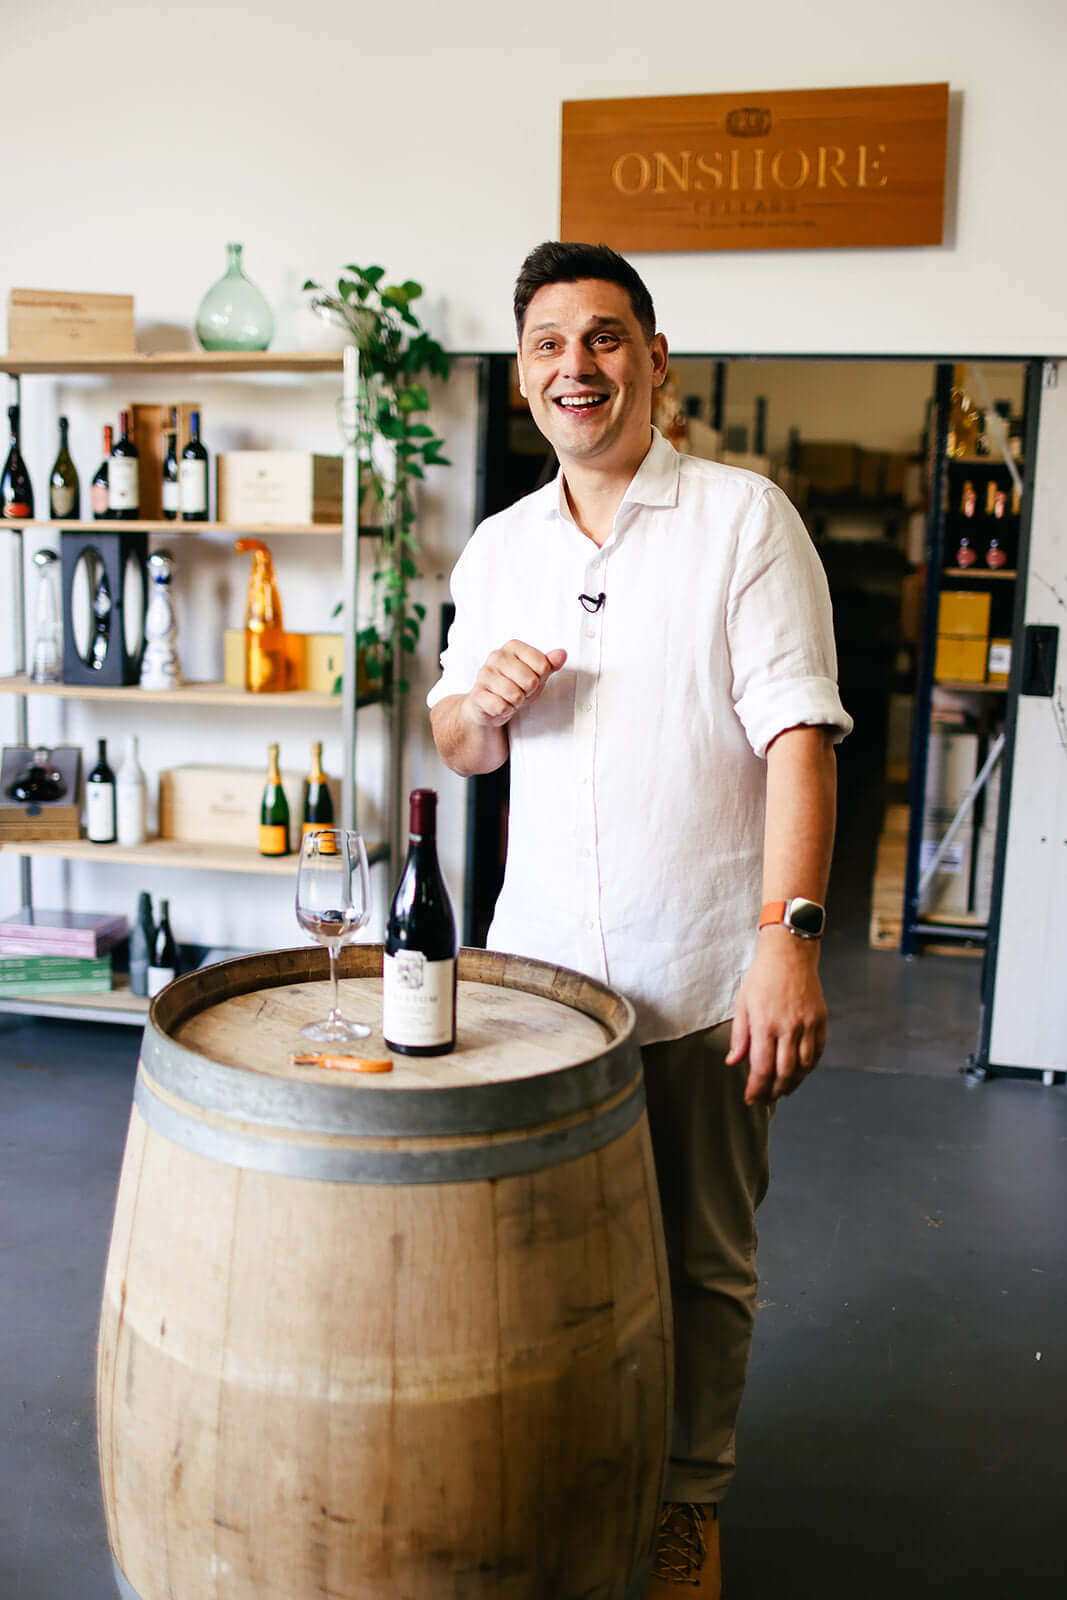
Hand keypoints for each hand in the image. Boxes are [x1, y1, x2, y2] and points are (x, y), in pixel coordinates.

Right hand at [462, 641, 566, 729]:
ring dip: (516, 702)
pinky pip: (501, 707)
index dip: (540, 678)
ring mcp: (484, 674)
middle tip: (519, 690)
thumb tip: (561, 654)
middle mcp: (496, 656)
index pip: (543, 664)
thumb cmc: (515, 685)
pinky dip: (505, 710)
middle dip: (528, 692)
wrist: (489, 704)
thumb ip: (550, 663)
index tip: (530, 678)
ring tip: (510, 697)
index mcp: (513, 646)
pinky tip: (500, 704)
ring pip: (516, 695)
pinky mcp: (477, 694)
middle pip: (530, 680)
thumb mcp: (537, 673)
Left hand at [726, 930, 827, 1105]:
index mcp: (765, 1025)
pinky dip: (809, 1067)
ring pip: (803, 1066)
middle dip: (774, 1092)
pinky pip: (817, 1052)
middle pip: (784, 1073)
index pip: (762, 1068)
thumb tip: (733, 1062)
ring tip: (783, 1091)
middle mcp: (788, 1028)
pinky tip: (800, 1073)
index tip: (751, 1098)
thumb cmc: (763, 977)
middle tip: (766, 1099)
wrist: (790, 954)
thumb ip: (740, 1036)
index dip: (756, 1089)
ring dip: (793, 1083)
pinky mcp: (820, 1021)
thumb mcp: (743, 1004)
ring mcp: (807, 1025)